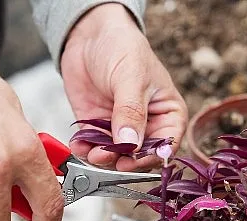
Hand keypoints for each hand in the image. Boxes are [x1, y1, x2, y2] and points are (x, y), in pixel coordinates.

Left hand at [61, 3, 187, 171]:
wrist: (90, 34)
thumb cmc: (122, 47)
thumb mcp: (131, 78)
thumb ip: (130, 112)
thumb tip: (130, 142)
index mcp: (168, 113)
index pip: (166, 145)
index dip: (151, 157)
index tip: (133, 160)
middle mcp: (147, 125)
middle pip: (140, 156)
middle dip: (123, 160)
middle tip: (107, 156)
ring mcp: (121, 127)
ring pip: (115, 156)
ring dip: (102, 157)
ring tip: (90, 151)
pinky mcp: (98, 126)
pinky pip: (93, 145)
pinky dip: (85, 148)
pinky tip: (79, 144)